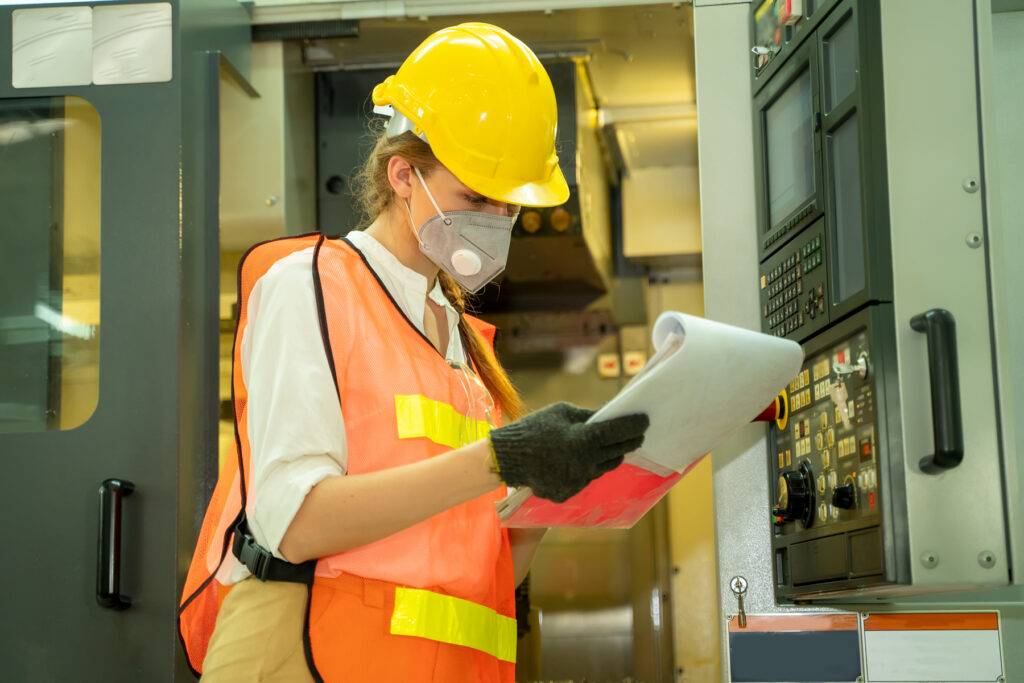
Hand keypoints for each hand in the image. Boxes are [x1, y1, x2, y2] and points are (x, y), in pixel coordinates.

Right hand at [488, 402, 648, 502]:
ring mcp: (577, 482)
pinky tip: (576, 461)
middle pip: (618, 453)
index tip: (645, 420)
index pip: (618, 432)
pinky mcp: (568, 494)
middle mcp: (584, 464)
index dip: (634, 425)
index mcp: (583, 440)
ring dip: (608, 456)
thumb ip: (589, 417)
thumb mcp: (562, 413)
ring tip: (607, 446)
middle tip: (636, 434)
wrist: (506, 458)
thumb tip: (612, 416)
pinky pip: (585, 479)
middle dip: (629, 442)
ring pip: (604, 468)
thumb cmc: (534, 429)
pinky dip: (585, 469)